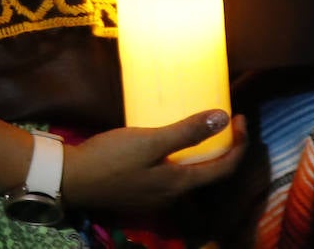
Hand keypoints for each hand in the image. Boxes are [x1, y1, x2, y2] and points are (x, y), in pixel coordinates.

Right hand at [61, 109, 247, 211]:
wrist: (73, 180)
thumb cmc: (112, 159)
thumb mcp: (150, 141)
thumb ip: (186, 132)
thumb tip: (224, 118)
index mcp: (180, 184)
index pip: (224, 169)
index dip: (239, 145)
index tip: (240, 118)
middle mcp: (174, 195)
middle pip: (212, 174)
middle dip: (225, 148)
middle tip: (227, 120)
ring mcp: (158, 195)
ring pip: (193, 175)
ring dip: (205, 153)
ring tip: (204, 126)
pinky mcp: (144, 189)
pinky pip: (175, 173)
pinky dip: (185, 157)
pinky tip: (173, 139)